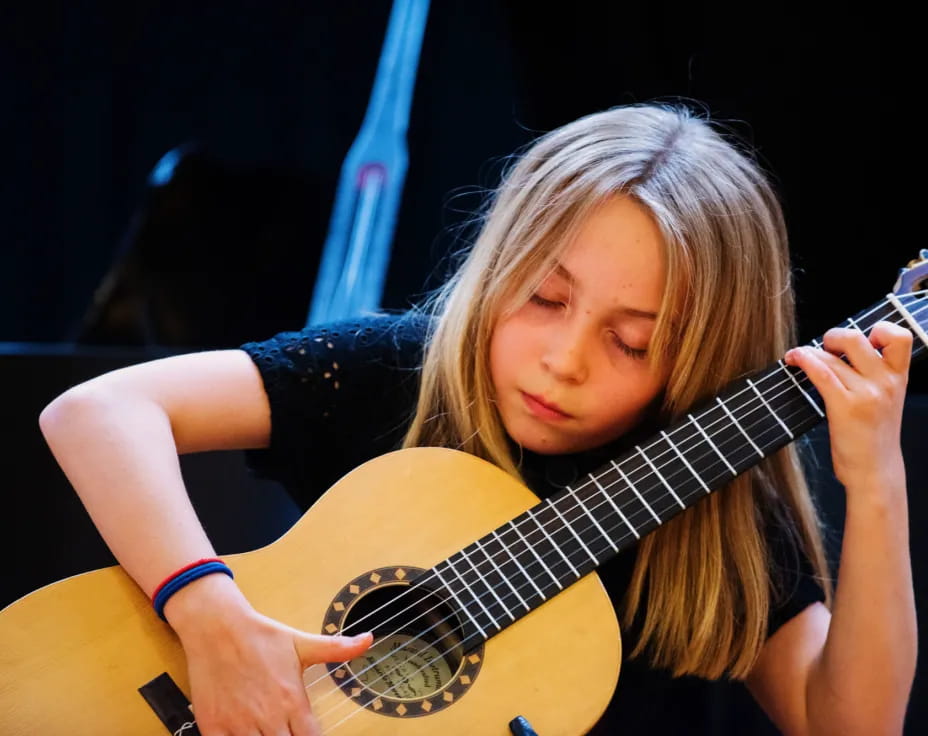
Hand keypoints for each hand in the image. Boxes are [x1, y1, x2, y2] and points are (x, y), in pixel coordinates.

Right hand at [166, 575, 371, 735]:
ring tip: (268, 731)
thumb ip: (337, 648)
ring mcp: (239, 724)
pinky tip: (244, 734)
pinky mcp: (213, 726)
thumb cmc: (261, 635)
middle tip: (287, 730)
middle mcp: (268, 717)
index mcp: (292, 700)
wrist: (216, 627)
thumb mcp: (301, 643)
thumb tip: (369, 640)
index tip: (308, 733)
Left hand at [784, 321, 911, 491]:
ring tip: (797, 356)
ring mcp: (867, 394)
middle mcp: (886, 382)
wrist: (875, 470)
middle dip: (832, 336)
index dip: (880, 329)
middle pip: (856, 338)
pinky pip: (821, 373)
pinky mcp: (846, 407)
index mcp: (899, 377)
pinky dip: (804, 361)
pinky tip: (794, 360)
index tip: (862, 337)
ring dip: (808, 351)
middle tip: (822, 347)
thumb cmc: (873, 435)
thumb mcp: (885, 399)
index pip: (899, 337)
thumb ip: (872, 375)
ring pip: (831, 357)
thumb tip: (840, 349)